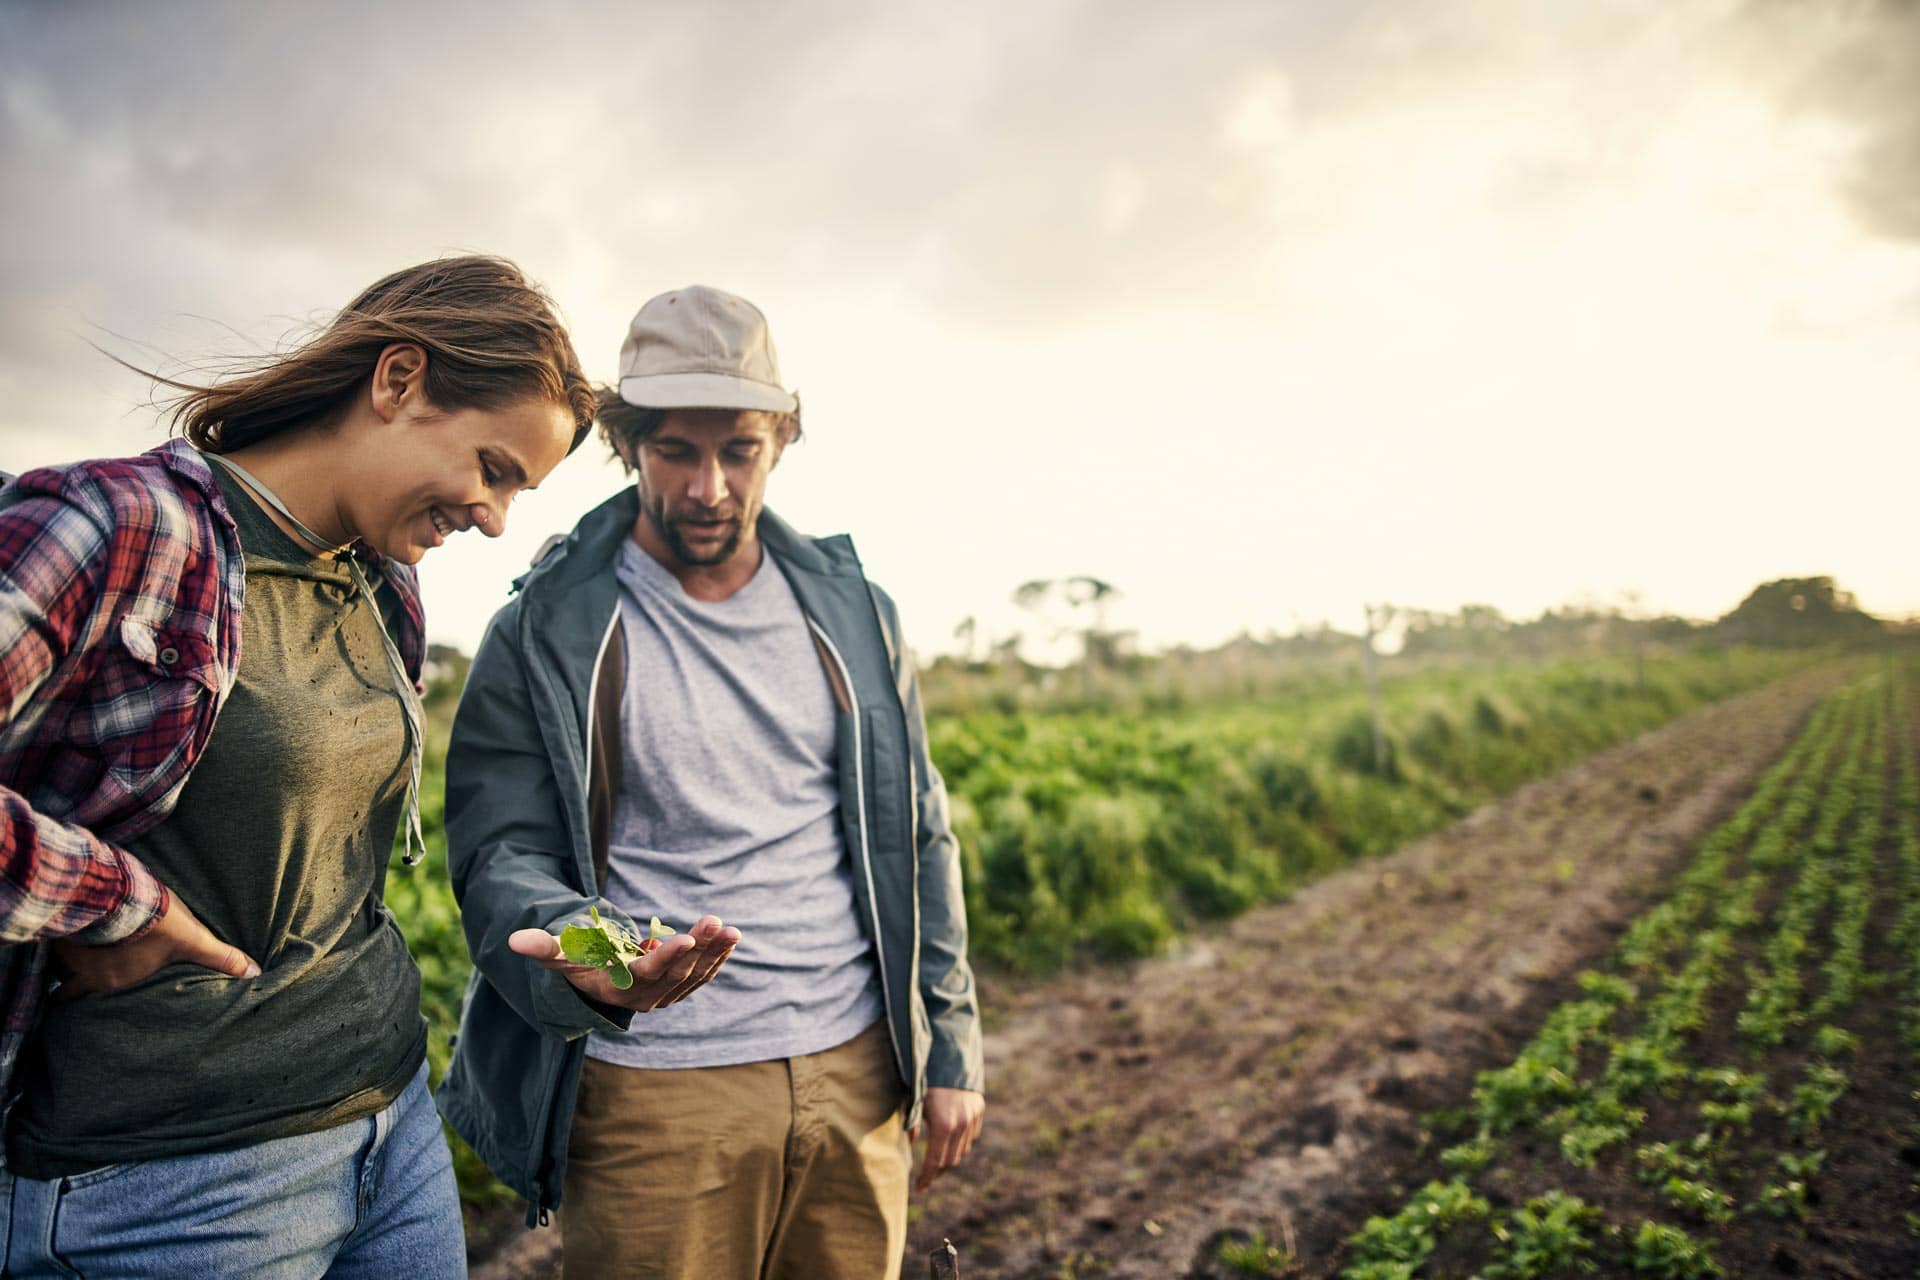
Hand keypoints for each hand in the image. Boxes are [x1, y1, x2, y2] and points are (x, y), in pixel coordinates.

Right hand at [53, 890, 259, 999]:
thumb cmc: (159, 920)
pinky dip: (54, 941)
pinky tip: (56, 931)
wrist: (120, 892)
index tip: (87, 1003)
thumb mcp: (194, 939)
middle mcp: (89, 976)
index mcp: (118, 982)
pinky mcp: (58, 932)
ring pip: (58, 967)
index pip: (96, 1001)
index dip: (91, 1001)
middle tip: (71, 986)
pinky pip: (48, 945)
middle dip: (72, 988)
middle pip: (69, 991)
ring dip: (64, 962)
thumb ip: (221, 957)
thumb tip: (255, 973)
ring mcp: (70, 954)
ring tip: (67, 957)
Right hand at [509, 913, 738, 1011]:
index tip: (686, 940)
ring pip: (695, 974)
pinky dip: (718, 957)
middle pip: (677, 972)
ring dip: (714, 951)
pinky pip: (703, 974)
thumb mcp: (560, 956)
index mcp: (619, 989)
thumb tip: (513, 939)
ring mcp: (666, 994)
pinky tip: (730, 937)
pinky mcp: (680, 988)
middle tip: (714, 921)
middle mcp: (647, 997)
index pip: (647, 975)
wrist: (598, 982)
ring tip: (729, 928)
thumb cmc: (577, 963)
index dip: (667, 958)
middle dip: (698, 947)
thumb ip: (542, 946)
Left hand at [910, 1086, 984, 1192]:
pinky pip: (971, 1135)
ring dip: (950, 1157)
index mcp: (943, 1126)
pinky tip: (950, 1142)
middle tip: (926, 1178)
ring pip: (963, 1149)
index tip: (919, 1188)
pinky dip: (961, 1142)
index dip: (926, 1177)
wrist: (948, 1053)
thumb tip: (911, 1144)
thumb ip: (912, 1125)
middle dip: (938, 1172)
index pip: (935, 1161)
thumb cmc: (924, 1078)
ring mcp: (972, 1117)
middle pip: (951, 1160)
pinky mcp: (979, 1108)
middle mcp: (961, 1125)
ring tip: (936, 1161)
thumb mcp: (914, 1102)